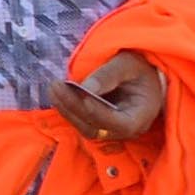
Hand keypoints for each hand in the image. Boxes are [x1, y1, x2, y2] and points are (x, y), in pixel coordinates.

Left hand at [52, 56, 170, 154]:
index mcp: (141, 117)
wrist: (141, 75)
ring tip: (53, 88)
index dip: (98, 111)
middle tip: (56, 85)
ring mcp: (112, 131)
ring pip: (85, 128)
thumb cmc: (139, 68)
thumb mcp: (128, 64)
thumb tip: (85, 88)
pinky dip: (68, 109)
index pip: (119, 123)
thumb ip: (109, 75)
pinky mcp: (99, 126)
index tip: (81, 94)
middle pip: (97, 127)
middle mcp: (127, 130)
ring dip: (67, 110)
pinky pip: (81, 123)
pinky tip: (56, 93)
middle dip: (74, 107)